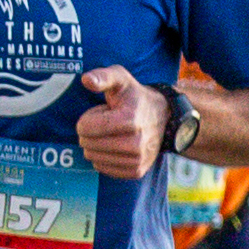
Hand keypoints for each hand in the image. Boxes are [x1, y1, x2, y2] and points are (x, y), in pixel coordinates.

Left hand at [75, 66, 164, 181]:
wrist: (163, 116)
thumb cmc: (134, 96)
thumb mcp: (120, 78)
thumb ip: (102, 76)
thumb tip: (86, 80)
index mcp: (130, 119)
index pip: (85, 127)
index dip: (88, 118)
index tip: (104, 112)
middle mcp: (136, 143)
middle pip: (87, 144)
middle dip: (91, 132)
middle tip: (109, 122)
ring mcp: (137, 159)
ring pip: (93, 157)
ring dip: (97, 145)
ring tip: (113, 133)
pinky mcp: (136, 171)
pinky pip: (102, 168)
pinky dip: (103, 157)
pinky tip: (115, 146)